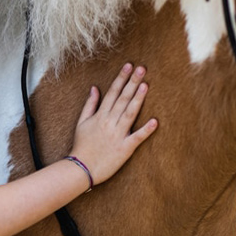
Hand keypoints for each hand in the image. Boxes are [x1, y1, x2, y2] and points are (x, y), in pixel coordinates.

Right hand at [69, 63, 156, 185]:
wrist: (81, 168)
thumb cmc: (81, 145)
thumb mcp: (82, 122)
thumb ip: (90, 104)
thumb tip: (95, 87)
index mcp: (100, 115)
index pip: (113, 92)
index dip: (121, 78)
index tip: (129, 66)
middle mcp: (109, 122)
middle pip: (123, 99)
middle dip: (132, 82)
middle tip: (142, 68)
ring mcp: (118, 135)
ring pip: (130, 113)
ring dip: (138, 99)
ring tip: (146, 85)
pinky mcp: (125, 149)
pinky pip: (137, 138)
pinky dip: (146, 130)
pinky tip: (155, 121)